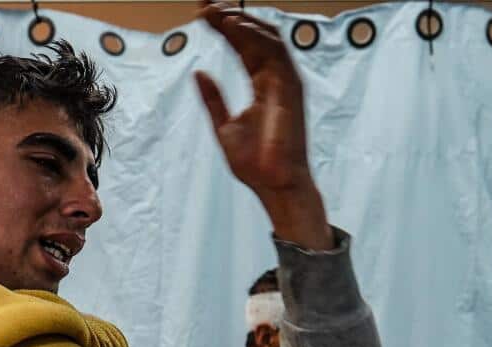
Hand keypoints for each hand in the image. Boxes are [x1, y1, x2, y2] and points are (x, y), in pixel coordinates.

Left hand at [196, 1, 331, 249]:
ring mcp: (286, 81)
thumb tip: (199, 73)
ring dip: (242, 21)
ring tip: (217, 11)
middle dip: (232, 16)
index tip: (202, 14)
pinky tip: (235, 26)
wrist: (274, 184)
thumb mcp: (224, 126)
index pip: (243, 47)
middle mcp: (276, 78)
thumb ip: (214, 99)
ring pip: (267, 38)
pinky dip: (255, 36)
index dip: (224, 28)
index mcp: (262, 84)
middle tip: (206, 6)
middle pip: (255, 36)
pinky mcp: (291, 87)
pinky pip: (275, 52)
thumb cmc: (255, 163)